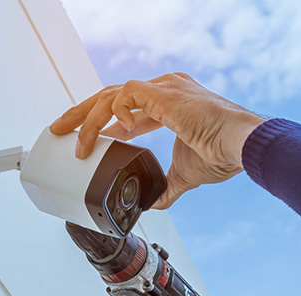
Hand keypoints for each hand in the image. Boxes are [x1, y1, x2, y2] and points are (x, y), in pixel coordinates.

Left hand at [50, 73, 264, 208]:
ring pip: (111, 94)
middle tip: (59, 130)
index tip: (87, 140)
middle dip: (82, 114)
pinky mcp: (163, 92)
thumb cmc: (223, 154)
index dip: (104, 123)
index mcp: (169, 103)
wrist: (241, 147)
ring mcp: (163, 88)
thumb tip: (155, 203)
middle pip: (111, 96)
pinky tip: (109, 135)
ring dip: (87, 117)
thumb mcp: (186, 174)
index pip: (126, 105)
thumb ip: (167, 186)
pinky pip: (124, 95)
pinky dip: (111, 114)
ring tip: (73, 140)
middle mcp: (164, 89)